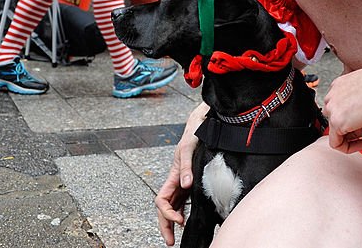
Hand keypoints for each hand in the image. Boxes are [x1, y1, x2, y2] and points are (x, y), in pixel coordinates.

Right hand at [155, 102, 208, 244]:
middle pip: (164, 209)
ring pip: (172, 207)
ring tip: (176, 236)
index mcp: (172, 177)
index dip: (167, 214)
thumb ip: (186, 168)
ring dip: (172, 222)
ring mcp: (181, 184)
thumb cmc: (192, 136)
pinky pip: (181, 202)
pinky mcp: (189, 183)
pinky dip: (181, 213)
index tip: (179, 221)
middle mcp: (175, 182)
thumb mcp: (188, 149)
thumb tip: (185, 185)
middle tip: (170, 241)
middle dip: (165, 226)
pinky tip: (186, 221)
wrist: (200, 126)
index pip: (162, 201)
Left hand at [322, 62, 361, 153]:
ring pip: (335, 131)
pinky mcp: (336, 122)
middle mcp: (332, 96)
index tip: (361, 121)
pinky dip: (349, 148)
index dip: (351, 117)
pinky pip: (337, 143)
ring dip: (351, 136)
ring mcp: (332, 110)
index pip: (338, 107)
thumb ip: (360, 104)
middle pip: (335, 118)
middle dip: (350, 126)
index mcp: (339, 86)